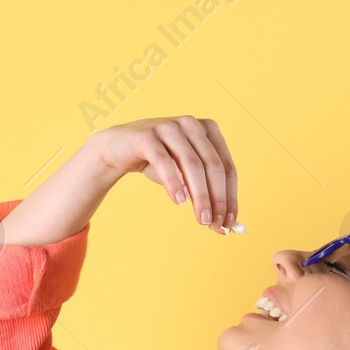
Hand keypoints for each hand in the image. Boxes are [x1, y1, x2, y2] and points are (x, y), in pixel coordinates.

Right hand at [89, 115, 238, 232]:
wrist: (118, 148)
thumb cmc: (158, 162)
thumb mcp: (184, 178)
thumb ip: (203, 195)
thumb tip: (221, 225)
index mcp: (208, 130)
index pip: (227, 167)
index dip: (230, 196)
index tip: (230, 221)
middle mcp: (191, 124)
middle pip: (213, 166)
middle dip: (217, 198)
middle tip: (215, 224)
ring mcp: (169, 127)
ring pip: (192, 164)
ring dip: (200, 195)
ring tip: (201, 219)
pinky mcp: (147, 136)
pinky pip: (164, 162)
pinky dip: (174, 184)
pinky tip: (179, 202)